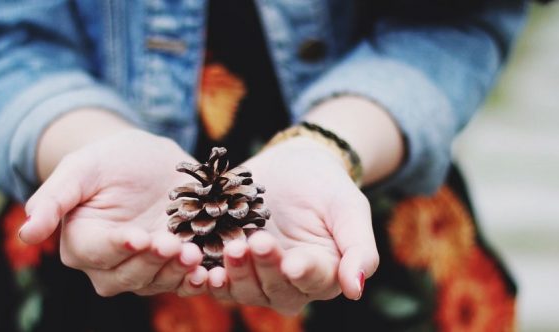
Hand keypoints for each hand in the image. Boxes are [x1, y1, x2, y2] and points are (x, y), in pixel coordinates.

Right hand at [20, 129, 209, 296]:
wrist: (150, 159)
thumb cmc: (109, 159)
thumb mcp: (82, 167)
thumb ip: (54, 198)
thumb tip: (26, 233)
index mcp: (80, 241)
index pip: (95, 252)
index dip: (117, 247)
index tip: (138, 237)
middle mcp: (108, 263)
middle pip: (126, 276)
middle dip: (151, 261)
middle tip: (174, 244)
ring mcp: (142, 268)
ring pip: (155, 282)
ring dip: (176, 272)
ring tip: (195, 253)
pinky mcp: (171, 266)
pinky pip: (182, 282)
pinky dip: (196, 281)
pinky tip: (211, 273)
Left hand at [206, 137, 378, 313]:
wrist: (291, 164)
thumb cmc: (328, 186)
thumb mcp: (350, 208)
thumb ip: (359, 248)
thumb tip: (356, 289)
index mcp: (323, 275)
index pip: (314, 281)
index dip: (303, 274)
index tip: (294, 263)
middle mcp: (288, 284)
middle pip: (276, 290)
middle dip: (265, 268)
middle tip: (257, 241)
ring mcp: (254, 276)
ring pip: (243, 290)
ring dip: (235, 274)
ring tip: (232, 249)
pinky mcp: (225, 262)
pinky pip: (213, 278)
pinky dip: (204, 274)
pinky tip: (198, 259)